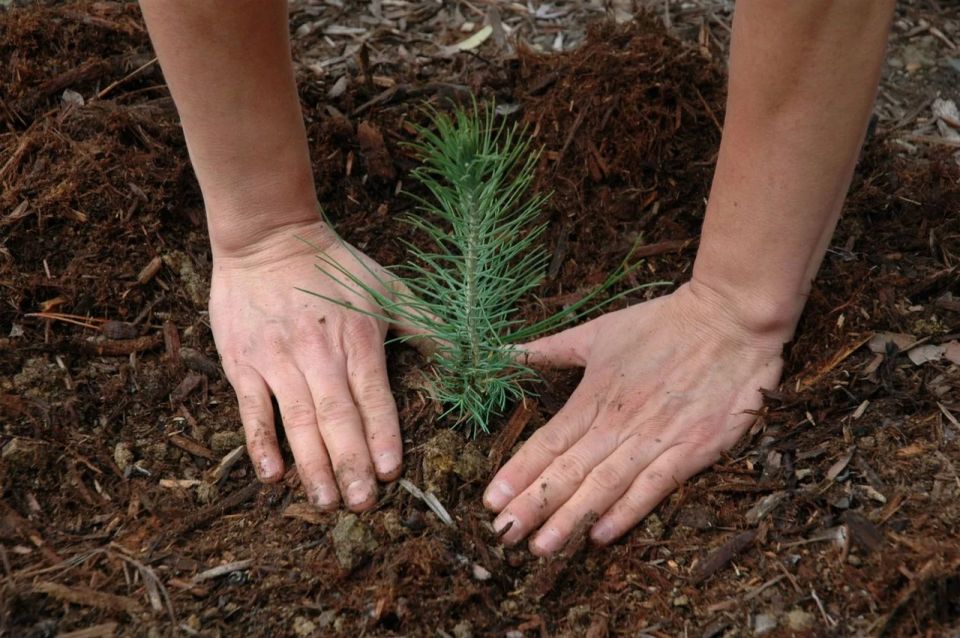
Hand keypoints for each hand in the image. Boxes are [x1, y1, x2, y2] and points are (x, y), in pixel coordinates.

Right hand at [209, 220, 400, 510]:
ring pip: (297, 420)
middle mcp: (318, 352)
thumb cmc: (335, 266)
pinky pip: (252, 409)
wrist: (268, 237)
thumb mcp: (388, 287)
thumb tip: (471, 354)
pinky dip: (261, 442)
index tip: (391, 472)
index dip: (382, 434)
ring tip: (326, 502)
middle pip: (336, 416)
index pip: (373, 395)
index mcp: (357, 338)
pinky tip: (273, 475)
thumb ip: (427, 324)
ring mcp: (278, 359)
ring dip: (312, 464)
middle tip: (362, 505)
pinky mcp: (244, 362)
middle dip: (351, 463)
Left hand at [483, 281, 787, 553]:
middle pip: (568, 471)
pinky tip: (600, 536)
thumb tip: (505, 352)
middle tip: (504, 535)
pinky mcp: (692, 450)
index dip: (518, 473)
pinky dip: (626, 513)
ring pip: (604, 486)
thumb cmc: (662, 324)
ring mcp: (655, 439)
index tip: (490, 501)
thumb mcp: (599, 331)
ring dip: (570, 519)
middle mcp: (618, 423)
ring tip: (541, 547)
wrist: (730, 319)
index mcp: (594, 396)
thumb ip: (551, 349)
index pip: (547, 442)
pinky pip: (653, 489)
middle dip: (533, 506)